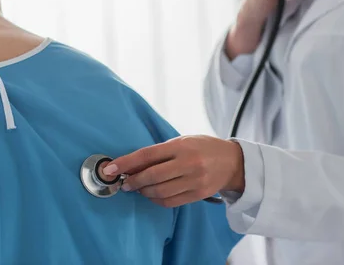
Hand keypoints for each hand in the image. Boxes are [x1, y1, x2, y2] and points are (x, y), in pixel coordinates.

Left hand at [103, 135, 244, 207]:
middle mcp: (188, 163)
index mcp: (181, 146)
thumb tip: (131, 164)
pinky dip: (156, 199)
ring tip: (138, 187)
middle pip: (151, 176)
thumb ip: (160, 152)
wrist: (233, 162)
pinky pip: (170, 202)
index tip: (110, 169)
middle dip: (132, 181)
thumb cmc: (203, 147)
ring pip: (159, 191)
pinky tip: (152, 194)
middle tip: (123, 182)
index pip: (147, 155)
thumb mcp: (183, 140)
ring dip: (143, 191)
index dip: (126, 163)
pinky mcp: (198, 195)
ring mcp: (194, 180)